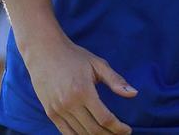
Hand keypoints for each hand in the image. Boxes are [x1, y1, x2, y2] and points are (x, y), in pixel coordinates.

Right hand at [22, 32, 136, 133]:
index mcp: (83, 91)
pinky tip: (90, 134)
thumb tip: (134, 94)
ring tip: (108, 134)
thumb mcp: (98, 64)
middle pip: (93, 130)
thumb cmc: (74, 56)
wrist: (44, 52)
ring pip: (80, 133)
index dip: (118, 128)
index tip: (128, 130)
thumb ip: (116, 81)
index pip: (105, 118)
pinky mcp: (50, 113)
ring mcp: (58, 110)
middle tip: (120, 134)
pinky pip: (66, 132)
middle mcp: (69, 103)